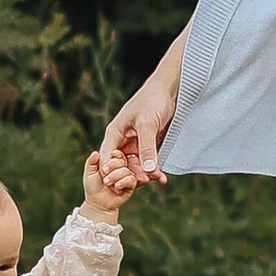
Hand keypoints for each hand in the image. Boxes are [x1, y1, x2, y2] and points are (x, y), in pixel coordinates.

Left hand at [82, 148, 129, 217]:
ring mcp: (126, 176)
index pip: (117, 154)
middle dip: (113, 165)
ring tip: (107, 183)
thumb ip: (91, 162)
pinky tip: (116, 186)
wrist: (98, 203)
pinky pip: (131, 180)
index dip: (115, 154)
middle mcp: (120, 168)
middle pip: (122, 160)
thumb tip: (95, 153)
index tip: (112, 155)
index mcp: (111, 162)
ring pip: (126, 170)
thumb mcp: (89, 173)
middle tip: (104, 171)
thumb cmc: (93, 188)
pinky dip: (123, 181)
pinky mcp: (130, 185)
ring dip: (115, 175)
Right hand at [98, 64, 178, 187]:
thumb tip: (147, 170)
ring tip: (158, 179)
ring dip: (145, 174)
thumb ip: (146, 147)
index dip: (111, 173)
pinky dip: (153, 169)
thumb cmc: (152, 100)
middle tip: (145, 182)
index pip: (107, 158)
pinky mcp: (147, 145)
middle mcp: (122, 140)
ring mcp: (135, 143)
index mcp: (114, 133)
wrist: (168, 89)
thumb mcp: (147, 124)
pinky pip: (147, 161)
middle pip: (122, 165)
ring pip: (135, 165)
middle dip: (132, 175)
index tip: (119, 186)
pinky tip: (162, 177)